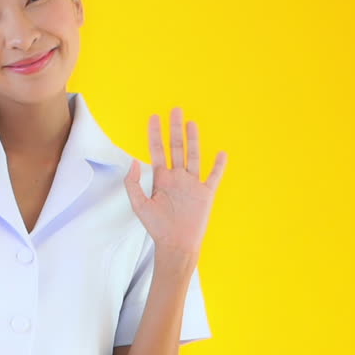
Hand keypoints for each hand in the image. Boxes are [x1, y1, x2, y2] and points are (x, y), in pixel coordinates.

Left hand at [124, 106, 227, 257]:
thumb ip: (133, 183)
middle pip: (177, 148)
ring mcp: (192, 184)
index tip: (154, 117)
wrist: (175, 245)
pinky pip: (214, 176)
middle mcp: (177, 178)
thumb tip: (134, 161)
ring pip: (194, 156)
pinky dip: (219, 165)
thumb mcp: (139, 205)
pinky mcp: (206, 193)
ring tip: (191, 122)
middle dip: (175, 129)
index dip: (155, 134)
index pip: (158, 150)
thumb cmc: (156, 227)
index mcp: (161, 179)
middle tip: (175, 109)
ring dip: (194, 139)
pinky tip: (221, 153)